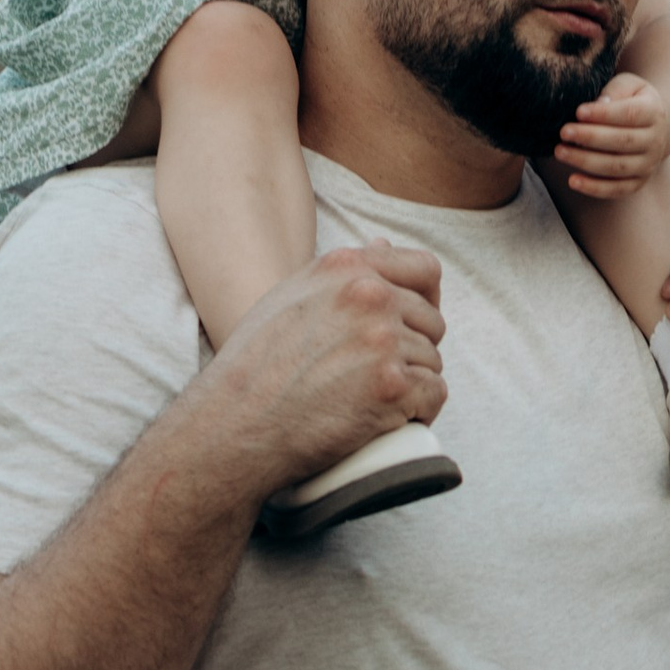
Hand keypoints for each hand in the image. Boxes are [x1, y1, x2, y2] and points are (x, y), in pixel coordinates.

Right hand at [211, 242, 446, 499]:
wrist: (235, 424)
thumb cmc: (255, 366)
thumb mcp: (289, 298)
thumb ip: (339, 274)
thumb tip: (384, 245)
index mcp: (346, 268)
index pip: (425, 269)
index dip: (426, 300)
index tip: (414, 325)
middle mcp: (369, 296)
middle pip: (431, 322)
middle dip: (415, 351)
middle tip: (381, 377)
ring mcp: (382, 340)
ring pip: (432, 362)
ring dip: (413, 385)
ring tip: (372, 402)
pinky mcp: (392, 386)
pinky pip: (434, 395)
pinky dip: (420, 412)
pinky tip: (392, 420)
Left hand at [553, 73, 669, 197]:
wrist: (651, 126)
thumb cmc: (631, 100)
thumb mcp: (627, 86)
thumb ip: (614, 91)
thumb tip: (599, 103)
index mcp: (654, 113)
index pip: (630, 114)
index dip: (603, 114)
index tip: (578, 112)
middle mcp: (656, 141)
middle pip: (623, 142)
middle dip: (590, 137)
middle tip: (563, 133)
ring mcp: (649, 165)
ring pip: (617, 167)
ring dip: (586, 161)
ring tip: (560, 152)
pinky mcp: (638, 182)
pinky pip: (616, 189)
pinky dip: (594, 188)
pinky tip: (572, 180)